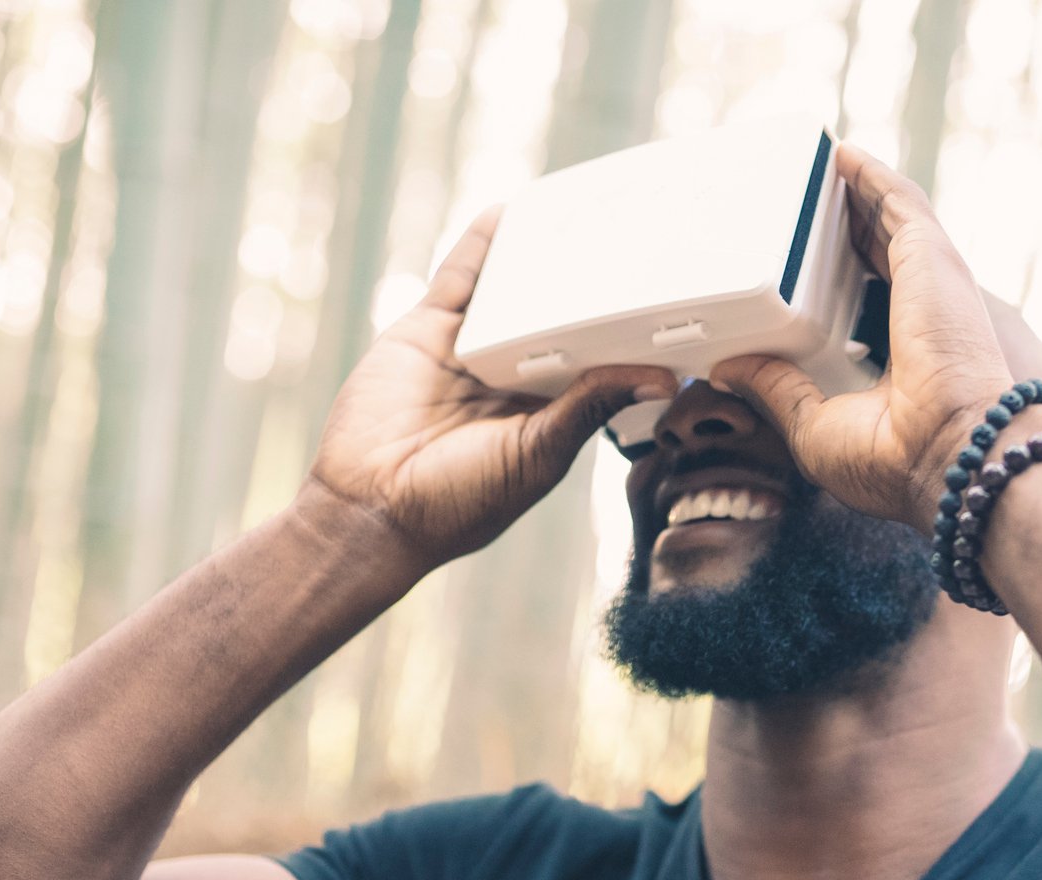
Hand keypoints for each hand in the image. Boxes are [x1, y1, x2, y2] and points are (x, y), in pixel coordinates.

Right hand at [309, 205, 677, 564]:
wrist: (371, 506)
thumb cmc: (458, 503)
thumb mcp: (537, 455)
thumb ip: (589, 408)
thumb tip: (660, 377)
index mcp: (548, 414)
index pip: (597, 362)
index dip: (627, 335)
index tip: (670, 304)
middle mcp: (512, 379)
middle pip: (558, 318)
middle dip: (589, 288)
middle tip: (634, 243)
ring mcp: (470, 351)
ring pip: (513, 293)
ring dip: (540, 258)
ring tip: (581, 215)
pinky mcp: (429, 330)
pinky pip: (461, 278)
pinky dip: (483, 244)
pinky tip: (509, 212)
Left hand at [708, 143, 1013, 536]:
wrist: (947, 454)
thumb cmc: (893, 462)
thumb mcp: (811, 426)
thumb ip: (776, 388)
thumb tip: (732, 367)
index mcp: (892, 358)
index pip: (859, 304)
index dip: (830, 279)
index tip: (796, 264)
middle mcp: (914, 316)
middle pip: (872, 253)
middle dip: (838, 225)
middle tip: (799, 202)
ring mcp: (928, 283)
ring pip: (886, 219)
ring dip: (852, 190)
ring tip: (814, 164)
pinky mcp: (931, 258)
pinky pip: (897, 200)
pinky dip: (871, 175)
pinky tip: (842, 154)